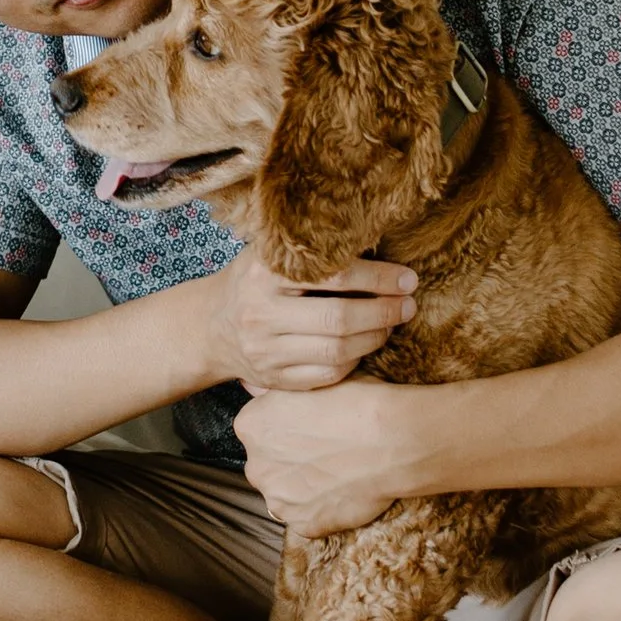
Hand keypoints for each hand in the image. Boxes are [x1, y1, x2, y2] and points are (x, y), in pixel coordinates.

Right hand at [201, 249, 415, 391]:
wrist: (212, 327)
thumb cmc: (254, 283)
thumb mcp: (269, 255)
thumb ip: (309, 249)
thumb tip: (376, 241)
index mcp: (264, 273)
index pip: (332, 275)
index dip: (377, 278)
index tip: (407, 279)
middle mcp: (261, 313)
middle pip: (338, 318)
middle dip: (383, 312)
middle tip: (408, 305)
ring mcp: (266, 351)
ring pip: (337, 351)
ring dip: (374, 338)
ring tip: (391, 324)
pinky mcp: (275, 379)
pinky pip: (328, 375)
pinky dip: (355, 361)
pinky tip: (364, 346)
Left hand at [232, 378, 420, 537]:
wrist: (392, 439)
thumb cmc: (356, 402)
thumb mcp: (308, 383)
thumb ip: (276, 395)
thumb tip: (265, 396)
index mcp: (251, 426)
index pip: (258, 430)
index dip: (285, 429)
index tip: (308, 427)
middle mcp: (256, 466)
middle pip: (268, 464)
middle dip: (289, 460)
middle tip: (324, 451)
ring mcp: (279, 499)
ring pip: (285, 494)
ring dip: (303, 487)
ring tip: (337, 473)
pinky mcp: (304, 525)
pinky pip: (308, 518)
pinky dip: (323, 509)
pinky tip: (344, 492)